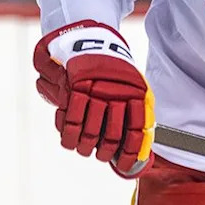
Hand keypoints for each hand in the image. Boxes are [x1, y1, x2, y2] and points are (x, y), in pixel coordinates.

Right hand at [34, 20, 153, 176]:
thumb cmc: (110, 69)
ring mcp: (96, 92)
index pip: (136, 132)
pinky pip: (69, 122)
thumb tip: (135, 151)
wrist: (89, 38)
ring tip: (82, 146)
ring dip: (84, 146)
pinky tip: (68, 138)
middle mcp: (118, 94)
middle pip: (110, 138)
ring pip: (89, 134)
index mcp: (136, 95)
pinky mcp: (75, 88)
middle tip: (97, 153)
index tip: (124, 167)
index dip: (129, 154)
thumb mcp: (130, 86)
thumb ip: (132, 114)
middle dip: (102, 152)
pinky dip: (67, 135)